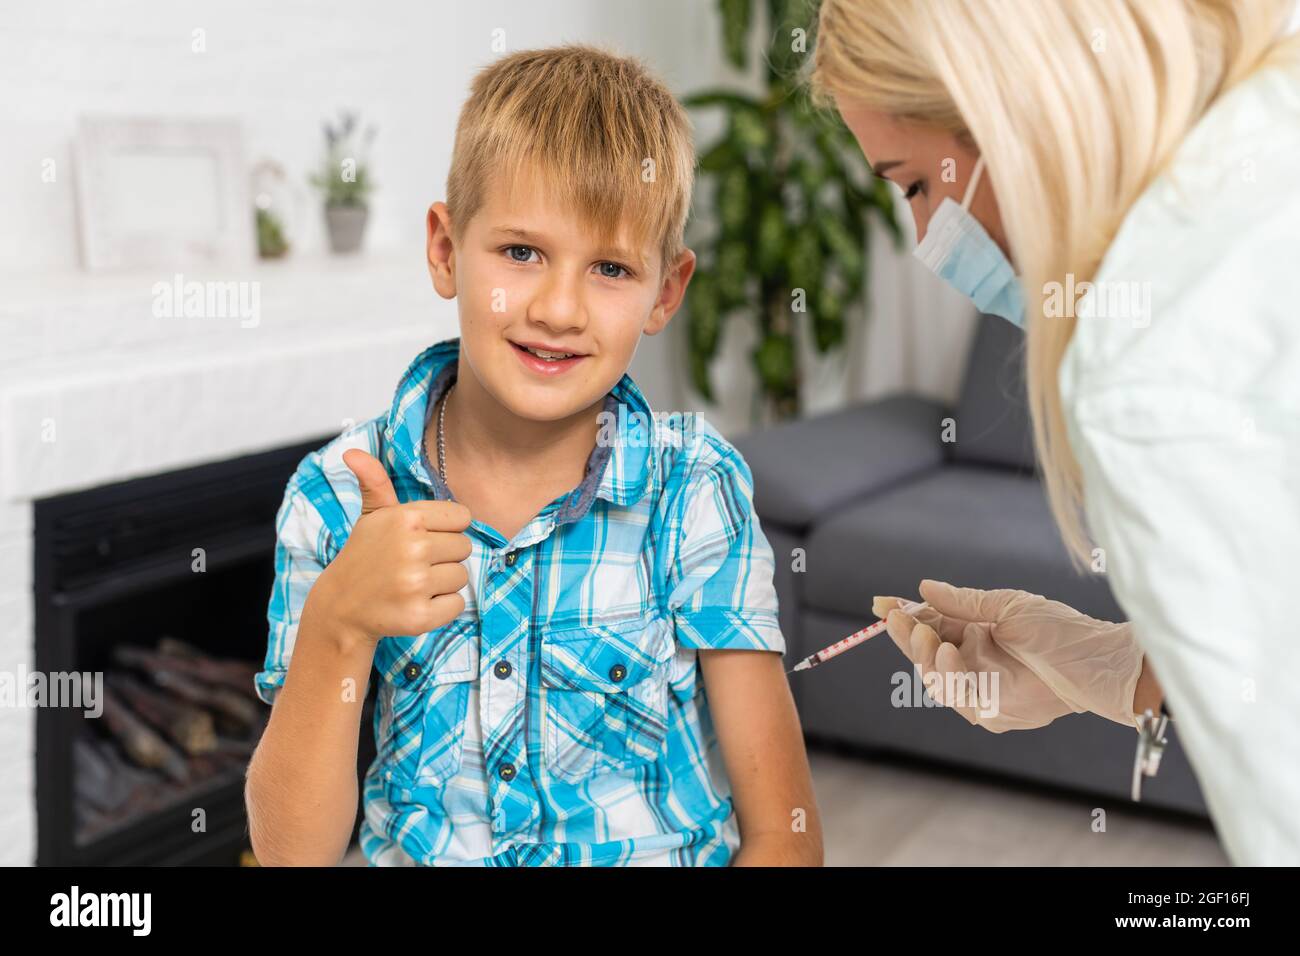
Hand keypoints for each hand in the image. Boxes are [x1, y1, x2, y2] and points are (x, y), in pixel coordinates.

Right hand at [313, 449, 472, 643]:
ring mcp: (416, 584)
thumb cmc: (365, 556)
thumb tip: (352, 451)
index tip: (424, 537)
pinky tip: (416, 602)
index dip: (446, 528)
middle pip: (464, 547)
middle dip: (444, 556)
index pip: (461, 517)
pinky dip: (442, 607)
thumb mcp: (371, 517)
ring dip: (443, 583)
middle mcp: (412, 548)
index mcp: (406, 518)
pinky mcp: (420, 616)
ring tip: (413, 583)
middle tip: (414, 564)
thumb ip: (375, 483)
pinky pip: (457, 605)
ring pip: (462, 577)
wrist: (341, 607)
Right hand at [874, 580, 1144, 730]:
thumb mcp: (1006, 606)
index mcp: (974, 633)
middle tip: (897, 620)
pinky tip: (948, 655)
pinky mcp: (990, 712)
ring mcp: (980, 689)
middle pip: (924, 654)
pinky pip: (957, 697)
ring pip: (934, 678)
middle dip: (907, 636)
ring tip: (926, 636)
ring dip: (924, 656)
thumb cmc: (1059, 630)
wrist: (1096, 663)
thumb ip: (963, 601)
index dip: (904, 617)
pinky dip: (948, 676)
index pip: (929, 625)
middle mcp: (973, 662)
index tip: (880, 604)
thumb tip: (922, 588)